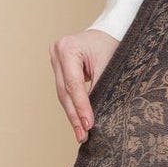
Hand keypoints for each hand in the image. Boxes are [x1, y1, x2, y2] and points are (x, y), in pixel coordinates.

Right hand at [49, 27, 118, 142]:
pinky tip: (78, 121)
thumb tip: (94, 115)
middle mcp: (57, 53)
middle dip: (75, 115)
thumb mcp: (109, 66)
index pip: (74, 84)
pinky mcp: (59, 67)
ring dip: (73, 114)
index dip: (81, 106)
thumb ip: (100, 88)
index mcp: (68, 48)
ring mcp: (55, 60)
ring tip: (81, 133)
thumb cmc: (112, 44)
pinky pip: (65, 90)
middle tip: (82, 135)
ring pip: (63, 93)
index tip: (89, 125)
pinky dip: (73, 105)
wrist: (110, 31)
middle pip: (65, 91)